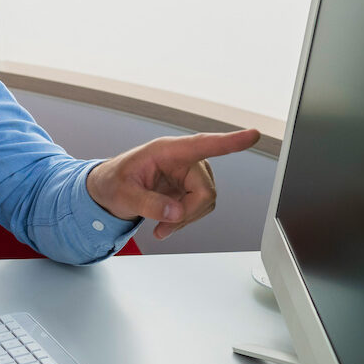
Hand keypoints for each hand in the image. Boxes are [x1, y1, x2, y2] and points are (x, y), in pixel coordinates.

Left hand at [86, 129, 260, 239]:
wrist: (110, 189)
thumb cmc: (114, 182)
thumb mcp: (122, 195)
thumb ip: (147, 203)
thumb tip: (175, 213)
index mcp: (166, 150)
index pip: (202, 144)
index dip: (229, 142)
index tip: (252, 135)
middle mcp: (184, 159)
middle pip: (205, 190)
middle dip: (187, 214)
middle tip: (163, 227)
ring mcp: (190, 174)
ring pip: (206, 202)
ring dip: (184, 220)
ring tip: (159, 226)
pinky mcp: (191, 188)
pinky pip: (200, 209)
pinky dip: (184, 221)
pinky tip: (165, 223)